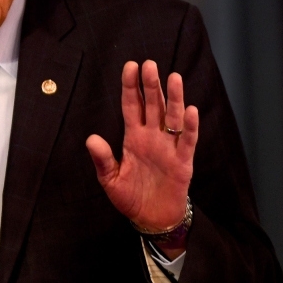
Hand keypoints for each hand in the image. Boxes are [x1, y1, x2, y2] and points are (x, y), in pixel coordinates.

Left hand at [86, 60, 198, 255]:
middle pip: (153, 105)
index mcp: (134, 137)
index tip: (130, 66)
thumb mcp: (111, 180)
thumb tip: (91, 138)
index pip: (132, 106)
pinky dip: (190, 127)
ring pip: (172, 117)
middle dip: (151, 85)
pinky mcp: (183, 161)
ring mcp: (169, 147)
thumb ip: (103, 159)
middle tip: (150, 64)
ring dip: (173, 98)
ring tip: (173, 77)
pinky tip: (190, 111)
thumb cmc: (131, 197)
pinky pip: (187, 141)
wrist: (153, 218)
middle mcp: (153, 137)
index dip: (131, 86)